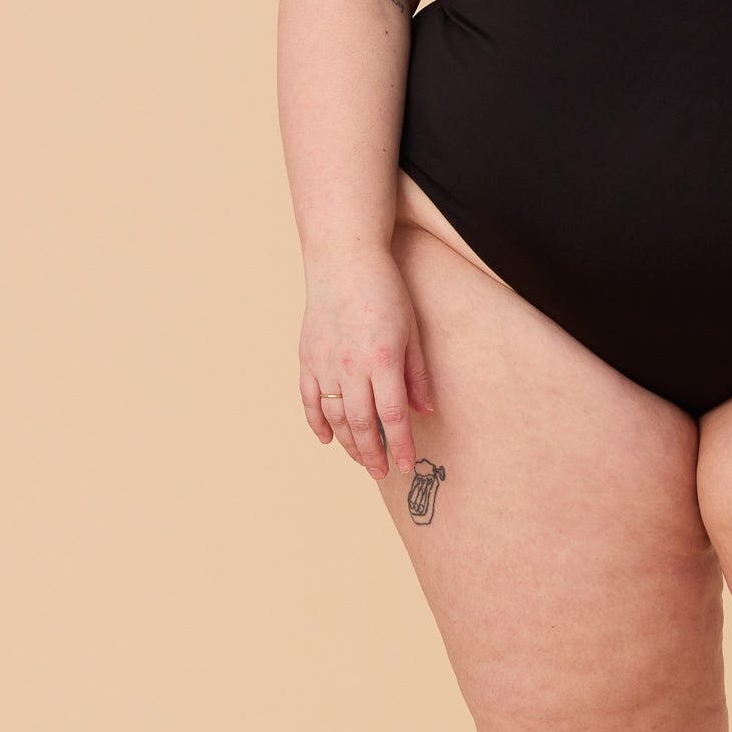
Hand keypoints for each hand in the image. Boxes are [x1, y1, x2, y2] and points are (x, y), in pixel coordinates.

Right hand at [298, 250, 435, 483]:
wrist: (343, 259)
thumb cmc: (384, 289)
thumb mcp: (411, 329)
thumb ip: (416, 373)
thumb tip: (424, 411)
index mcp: (382, 359)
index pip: (393, 416)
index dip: (400, 445)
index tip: (405, 464)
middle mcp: (350, 366)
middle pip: (361, 424)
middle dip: (372, 453)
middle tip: (381, 472)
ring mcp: (324, 363)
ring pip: (335, 417)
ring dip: (348, 444)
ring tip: (361, 459)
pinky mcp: (307, 358)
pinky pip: (310, 400)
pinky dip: (317, 423)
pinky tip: (328, 439)